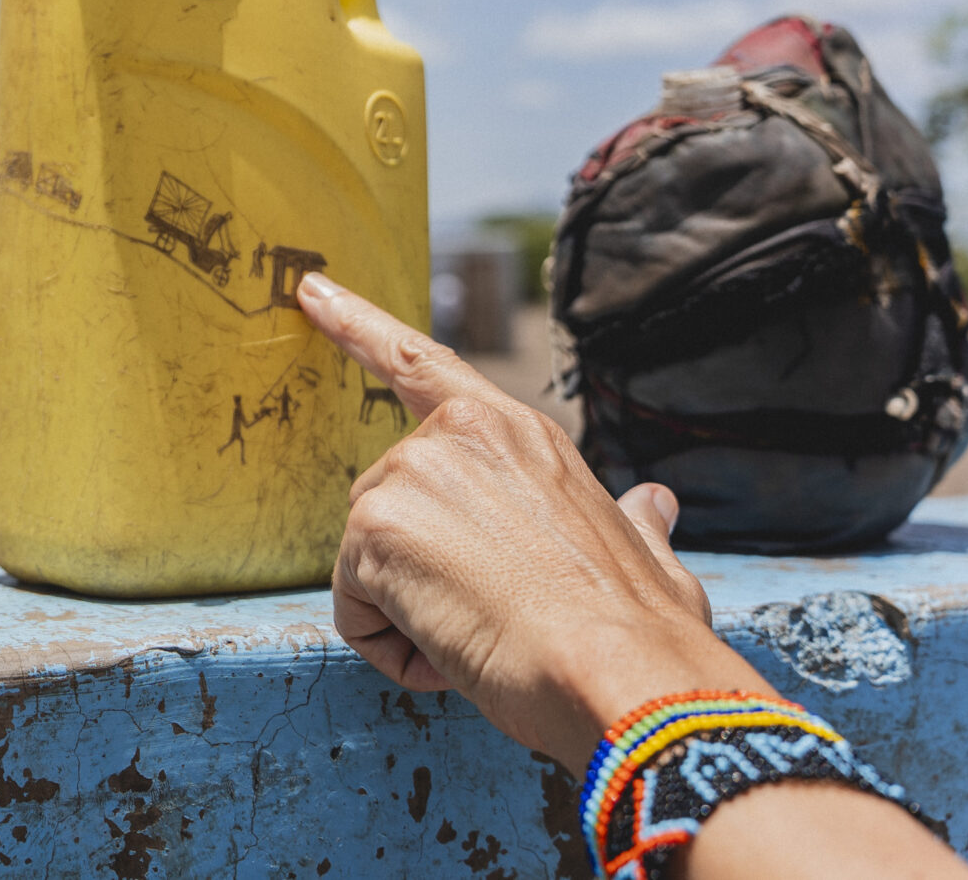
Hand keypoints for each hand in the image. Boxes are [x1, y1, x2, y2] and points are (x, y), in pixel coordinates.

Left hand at [294, 272, 767, 771]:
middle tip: (495, 619)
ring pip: (367, 564)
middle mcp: (459, 435)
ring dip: (410, 617)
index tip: (312, 291)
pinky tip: (450, 653)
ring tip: (485, 638)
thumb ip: (635, 520)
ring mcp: (412, 473)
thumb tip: (656, 504)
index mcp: (519, 434)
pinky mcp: (374, 527)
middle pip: (386, 510)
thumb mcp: (650, 557)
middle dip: (421, 576)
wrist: (626, 676)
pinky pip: (352, 609)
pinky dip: (391, 647)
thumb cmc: (643, 633)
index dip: (358, 325)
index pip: (423, 365)